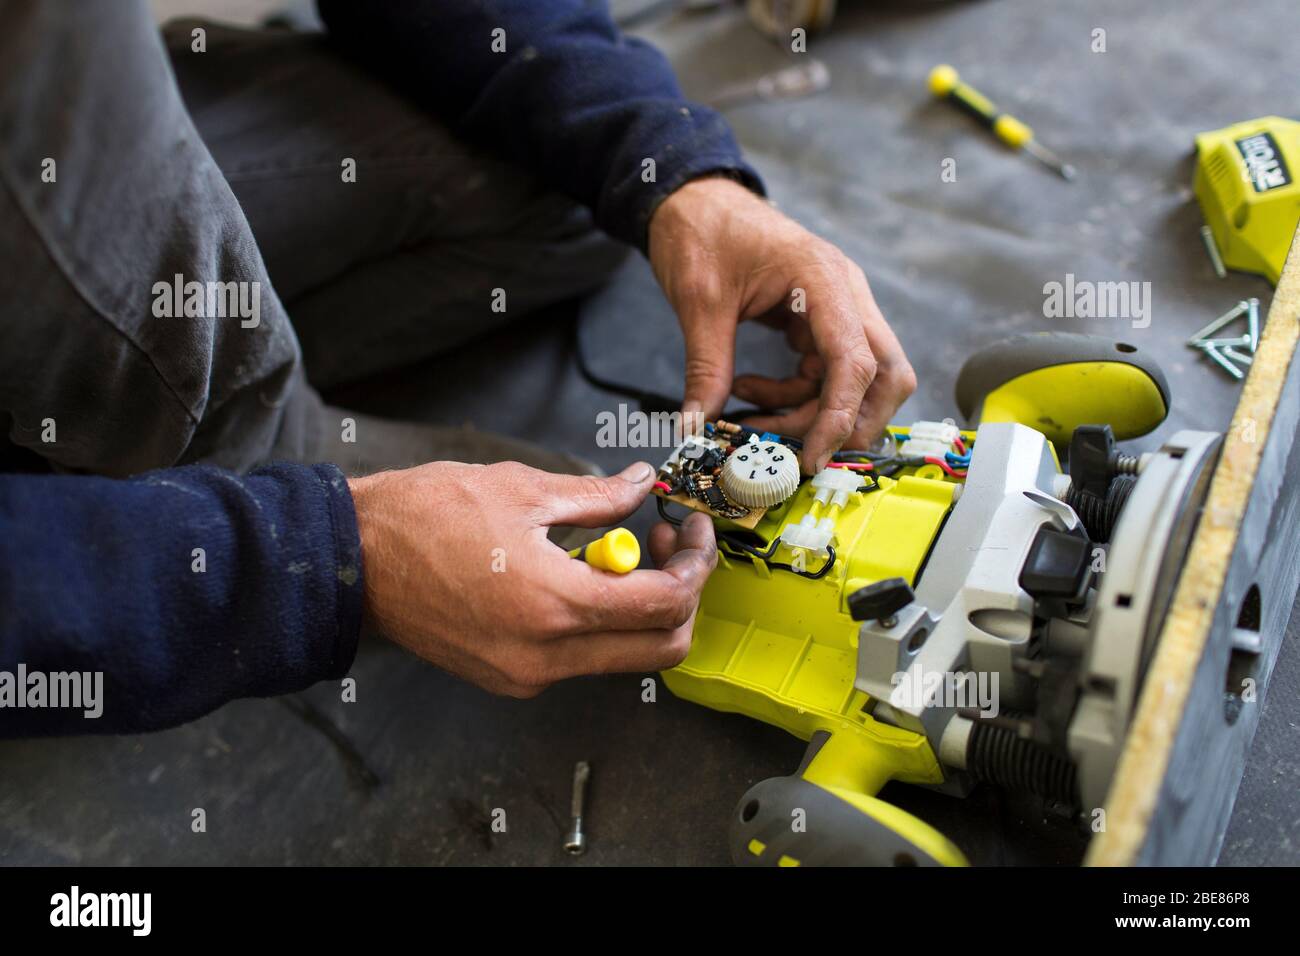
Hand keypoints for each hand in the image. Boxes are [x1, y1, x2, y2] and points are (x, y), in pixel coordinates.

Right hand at [347, 460, 715, 696]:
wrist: (352, 562)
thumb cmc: (424, 516)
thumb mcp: (522, 488)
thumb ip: (597, 495)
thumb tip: (641, 484)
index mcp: (553, 605)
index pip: (665, 605)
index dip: (695, 565)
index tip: (691, 532)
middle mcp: (545, 657)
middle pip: (660, 649)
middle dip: (682, 596)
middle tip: (668, 546)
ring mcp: (527, 676)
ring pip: (622, 657)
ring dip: (641, 609)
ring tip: (619, 550)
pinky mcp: (510, 678)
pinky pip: (581, 659)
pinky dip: (600, 621)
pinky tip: (579, 574)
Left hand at [647, 177, 915, 472]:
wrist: (695, 198)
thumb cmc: (702, 233)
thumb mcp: (698, 302)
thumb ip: (706, 367)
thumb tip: (698, 427)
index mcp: (824, 280)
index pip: (857, 362)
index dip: (840, 417)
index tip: (813, 457)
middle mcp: (845, 295)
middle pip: (885, 375)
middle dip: (849, 422)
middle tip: (803, 452)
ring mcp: (838, 309)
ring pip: (856, 382)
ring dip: (810, 412)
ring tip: (750, 414)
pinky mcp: (821, 322)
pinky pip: (825, 374)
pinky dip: (795, 396)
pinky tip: (750, 390)